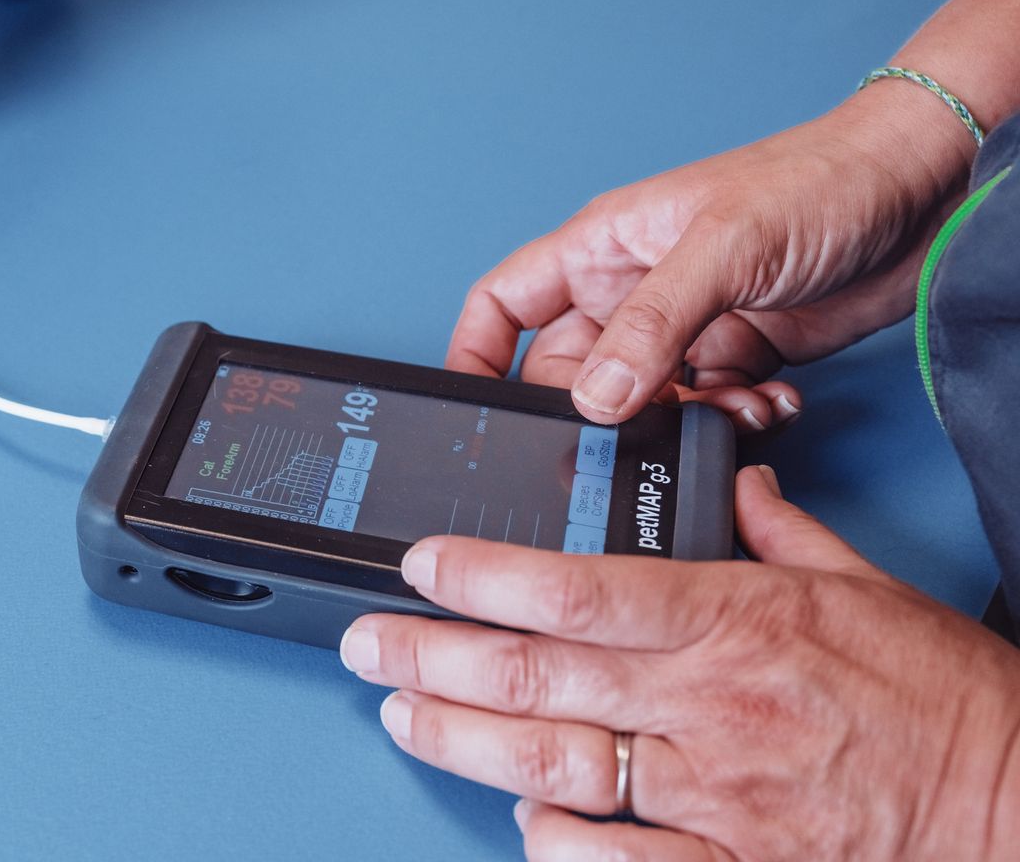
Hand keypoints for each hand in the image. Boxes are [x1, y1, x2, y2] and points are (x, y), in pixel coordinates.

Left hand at [338, 468, 1019, 859]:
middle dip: (432, 658)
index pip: (575, 588)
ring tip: (403, 717)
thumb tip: (727, 484)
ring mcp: (717, 793)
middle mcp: (709, 705)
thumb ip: (773, 533)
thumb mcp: (862, 583)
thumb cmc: (943, 698)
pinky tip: (517, 821)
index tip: (419, 563)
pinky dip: (557, 846)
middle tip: (366, 646)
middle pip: (536, 676)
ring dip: (462, 742)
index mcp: (732, 621)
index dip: (481, 574)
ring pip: (555, 765)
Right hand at [445, 80, 974, 431]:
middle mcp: (633, 288)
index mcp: (603, 247)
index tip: (473, 410)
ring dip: (686, 420)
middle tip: (644, 425)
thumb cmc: (816, 181)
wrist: (922, 191)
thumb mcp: (721, 249)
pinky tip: (771, 399)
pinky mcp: (740, 353)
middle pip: (574, 373)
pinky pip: (711, 408)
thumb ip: (651, 327)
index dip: (477, 355)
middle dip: (606, 411)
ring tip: (733, 405)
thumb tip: (594, 401)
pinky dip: (737, 419)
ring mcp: (686, 325)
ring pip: (646, 403)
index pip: (506, 305)